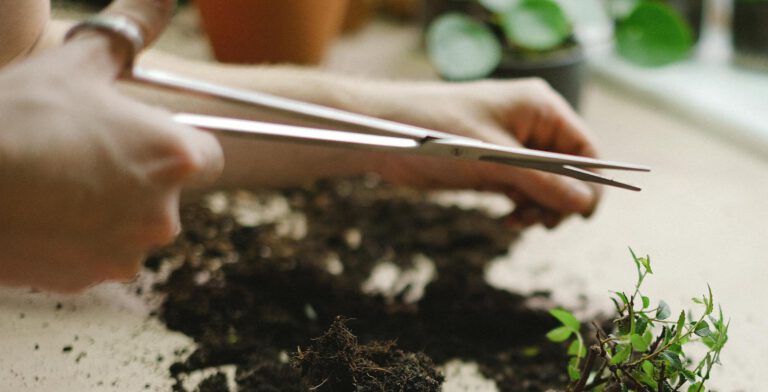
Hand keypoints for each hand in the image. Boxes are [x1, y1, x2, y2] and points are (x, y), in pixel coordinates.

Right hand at [0, 0, 222, 291]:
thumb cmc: (19, 120)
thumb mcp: (76, 65)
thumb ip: (129, 32)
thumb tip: (162, 0)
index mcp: (174, 158)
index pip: (207, 156)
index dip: (176, 145)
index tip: (144, 138)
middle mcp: (163, 213)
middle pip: (165, 193)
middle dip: (136, 178)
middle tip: (83, 156)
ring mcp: (126, 252)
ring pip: (130, 227)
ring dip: (106, 211)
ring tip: (55, 182)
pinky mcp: (90, 280)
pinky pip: (95, 255)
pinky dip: (77, 240)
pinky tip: (41, 213)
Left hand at [344, 78, 600, 228]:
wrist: (383, 136)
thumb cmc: (435, 132)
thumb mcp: (492, 159)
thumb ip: (540, 181)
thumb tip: (584, 204)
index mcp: (539, 108)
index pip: (585, 147)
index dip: (591, 182)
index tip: (582, 215)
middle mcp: (531, 125)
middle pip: (570, 170)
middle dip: (560, 199)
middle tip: (540, 221)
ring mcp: (512, 147)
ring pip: (547, 185)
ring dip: (540, 207)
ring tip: (519, 220)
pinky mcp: (494, 165)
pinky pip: (524, 190)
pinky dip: (522, 206)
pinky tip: (510, 219)